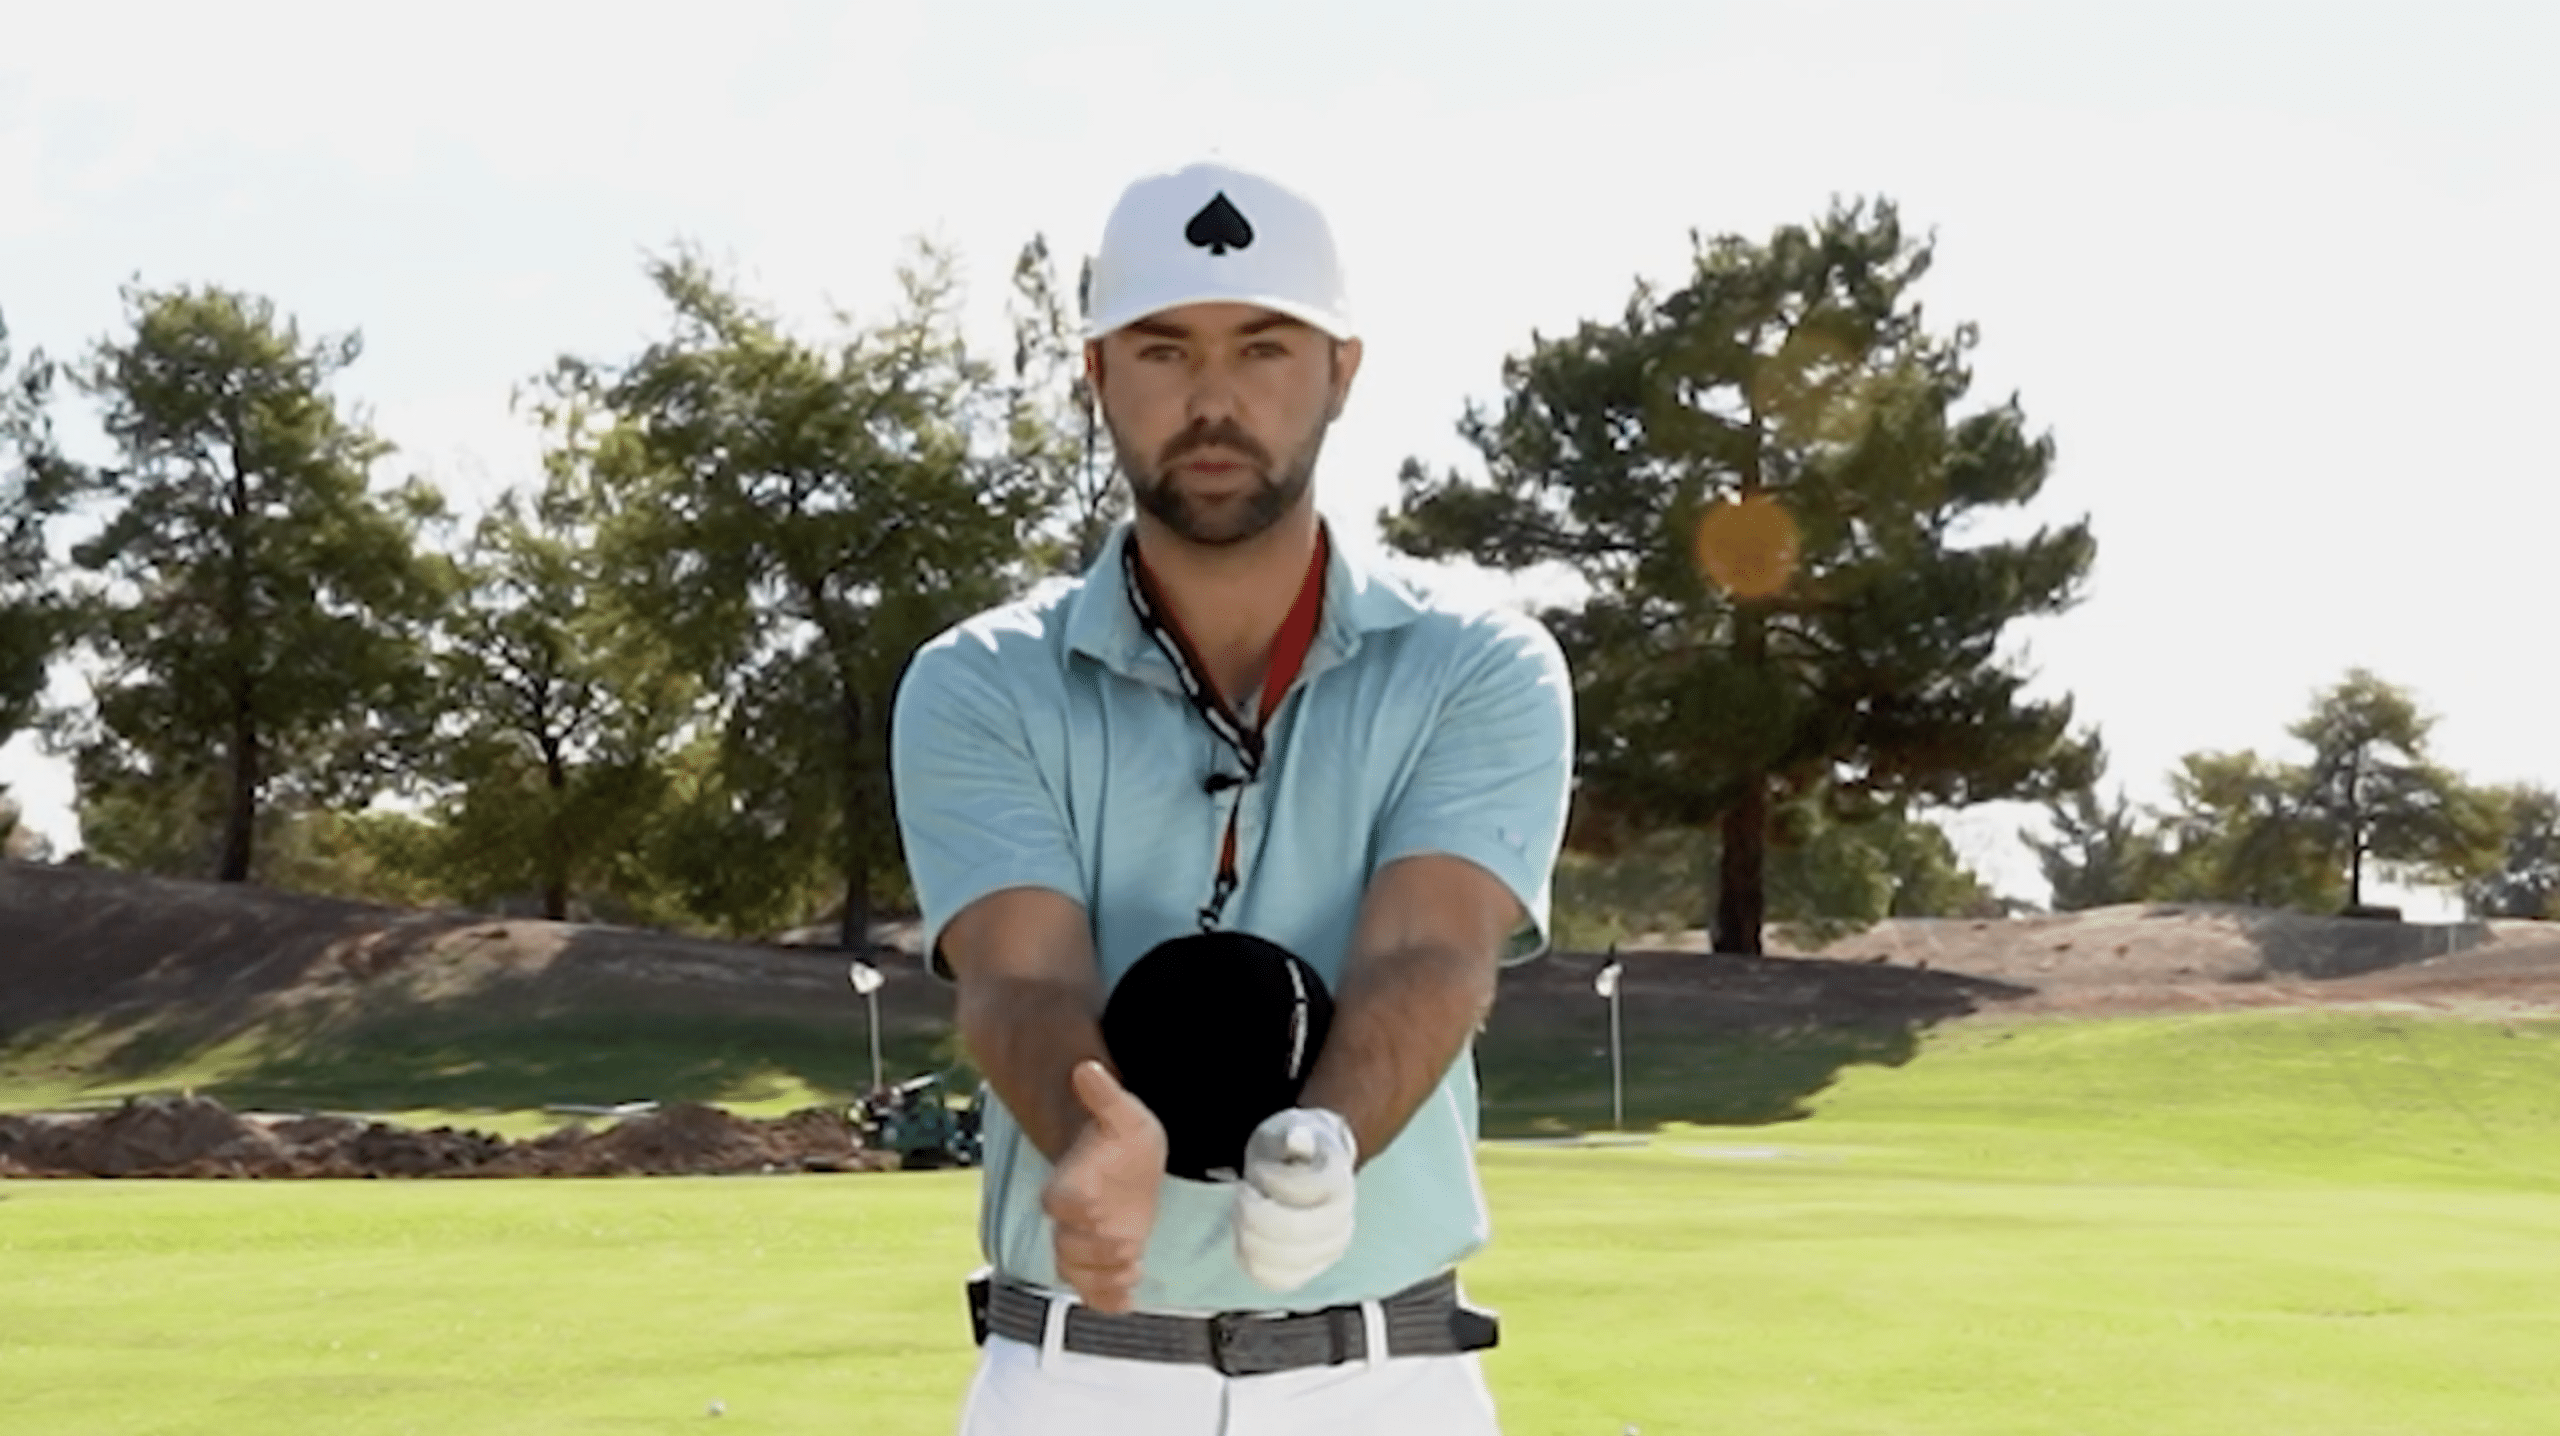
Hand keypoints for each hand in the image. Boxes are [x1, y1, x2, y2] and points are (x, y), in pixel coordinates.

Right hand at [1041, 1060, 1165, 1312]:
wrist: (1120, 1165)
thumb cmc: (1119, 1139)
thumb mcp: (1123, 1114)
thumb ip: (1104, 1095)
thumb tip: (1087, 1066)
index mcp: (1067, 1184)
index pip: (1061, 1204)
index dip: (1081, 1211)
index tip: (1109, 1214)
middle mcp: (1069, 1221)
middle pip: (1068, 1247)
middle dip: (1099, 1253)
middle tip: (1131, 1249)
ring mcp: (1082, 1245)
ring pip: (1077, 1273)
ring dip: (1104, 1279)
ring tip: (1133, 1274)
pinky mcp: (1100, 1264)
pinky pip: (1092, 1290)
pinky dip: (1107, 1300)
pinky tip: (1128, 1301)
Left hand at [1234, 1107, 1357, 1290]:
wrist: (1310, 1170)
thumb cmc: (1297, 1148)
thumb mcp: (1293, 1128)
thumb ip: (1294, 1133)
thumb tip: (1298, 1137)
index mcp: (1339, 1185)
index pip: (1304, 1191)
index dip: (1271, 1180)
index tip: (1258, 1170)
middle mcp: (1341, 1223)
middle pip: (1290, 1230)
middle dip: (1254, 1211)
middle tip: (1245, 1193)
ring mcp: (1325, 1252)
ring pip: (1279, 1260)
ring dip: (1249, 1234)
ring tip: (1246, 1214)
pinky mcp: (1306, 1271)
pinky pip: (1275, 1279)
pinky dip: (1252, 1260)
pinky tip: (1246, 1239)